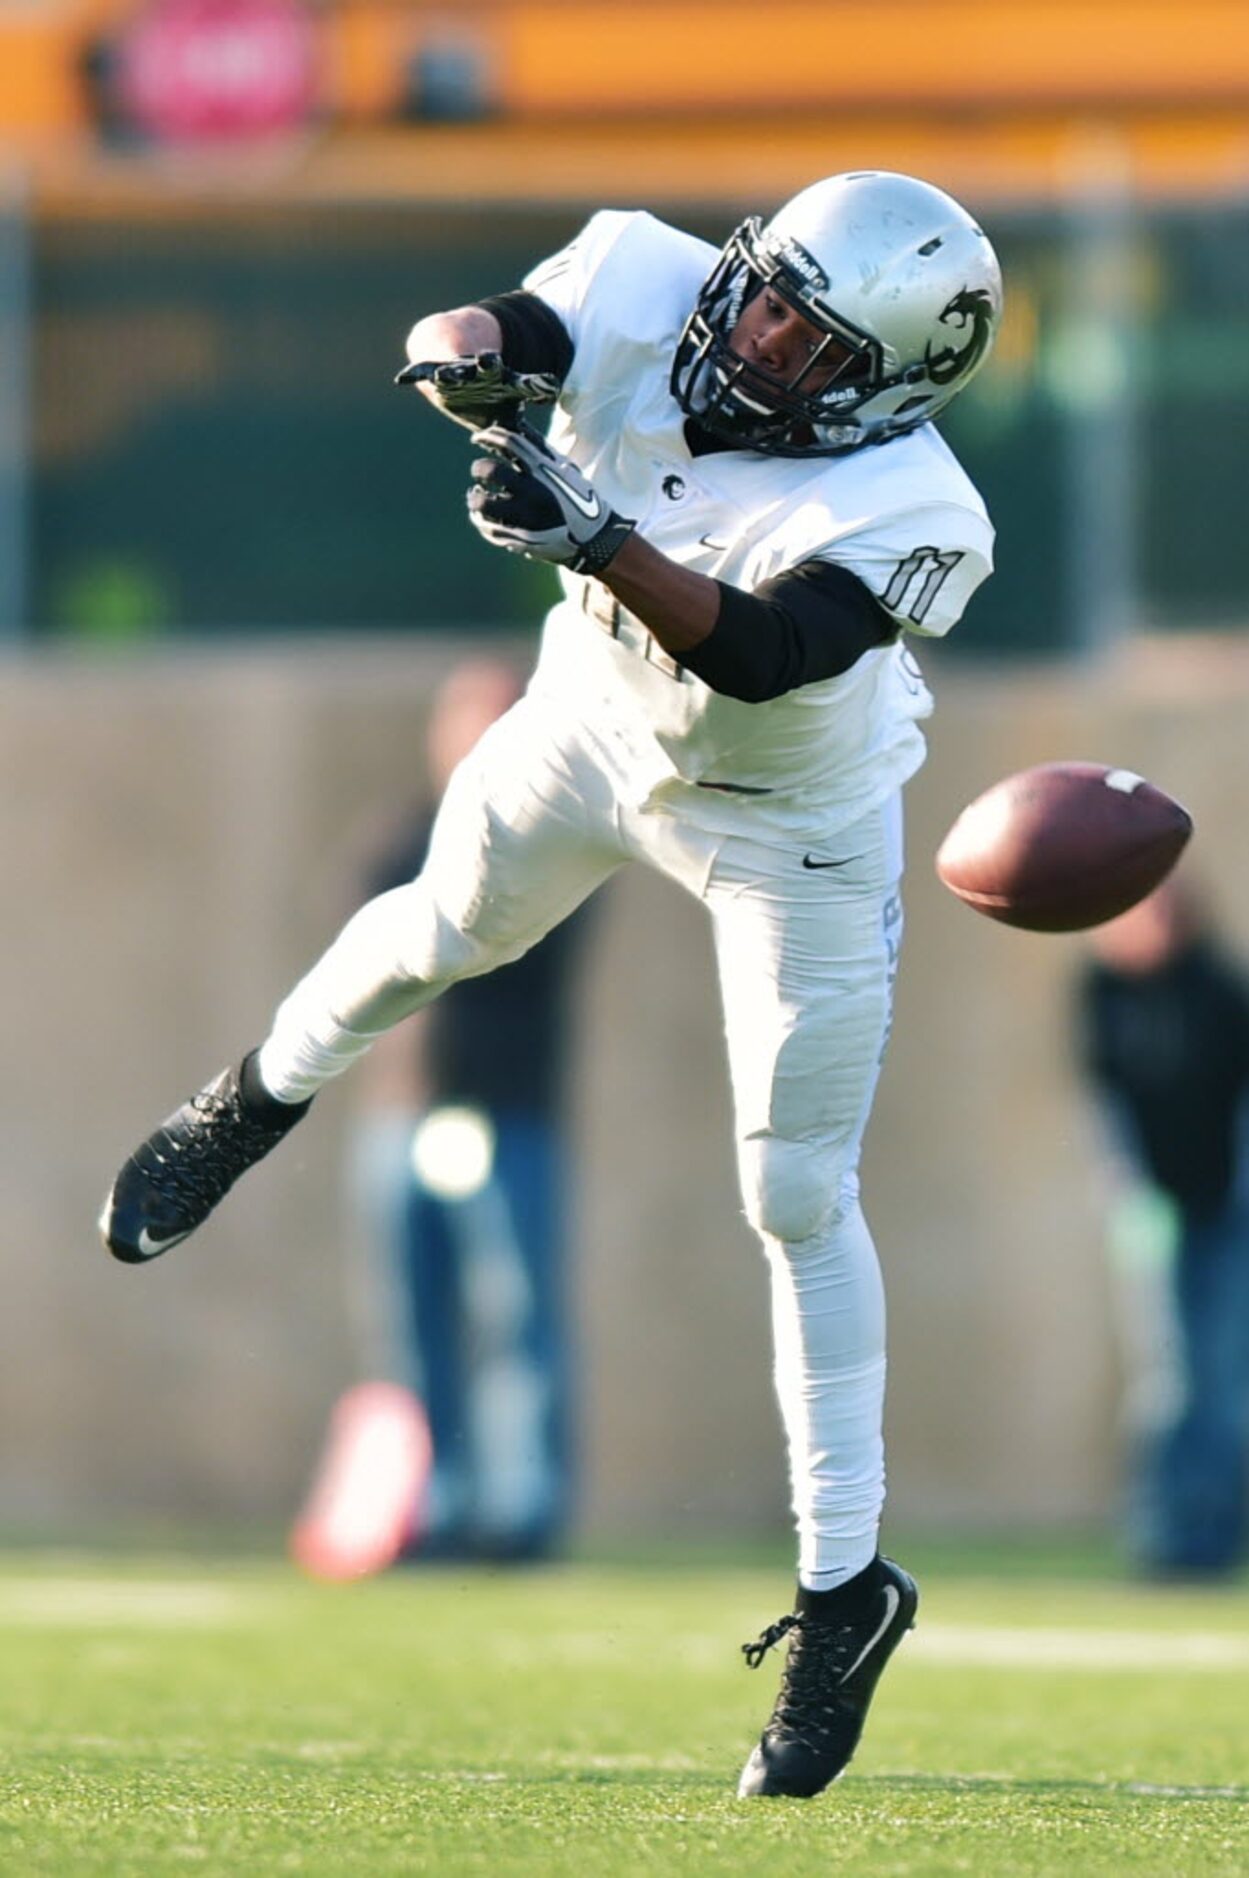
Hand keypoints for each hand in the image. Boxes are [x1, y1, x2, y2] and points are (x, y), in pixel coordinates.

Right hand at [395, 353, 559, 430]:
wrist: (458, 364)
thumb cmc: (490, 396)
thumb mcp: (509, 413)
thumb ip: (526, 435)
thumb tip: (549, 462)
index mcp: (505, 382)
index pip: (524, 383)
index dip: (535, 385)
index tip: (548, 386)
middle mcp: (481, 373)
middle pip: (487, 366)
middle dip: (487, 363)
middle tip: (488, 360)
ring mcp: (457, 371)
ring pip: (453, 369)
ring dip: (449, 372)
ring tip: (443, 375)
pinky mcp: (433, 371)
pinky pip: (421, 372)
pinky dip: (412, 375)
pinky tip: (402, 379)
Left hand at [467, 424, 635, 575]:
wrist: (595, 538)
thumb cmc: (580, 498)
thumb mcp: (566, 468)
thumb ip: (541, 449)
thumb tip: (519, 425)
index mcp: (544, 470)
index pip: (508, 442)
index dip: (487, 436)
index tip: (477, 439)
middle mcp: (532, 491)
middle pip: (490, 470)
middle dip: (478, 468)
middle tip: (479, 472)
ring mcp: (525, 516)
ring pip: (483, 503)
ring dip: (474, 498)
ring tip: (475, 496)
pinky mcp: (520, 538)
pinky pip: (489, 528)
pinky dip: (481, 521)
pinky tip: (481, 516)